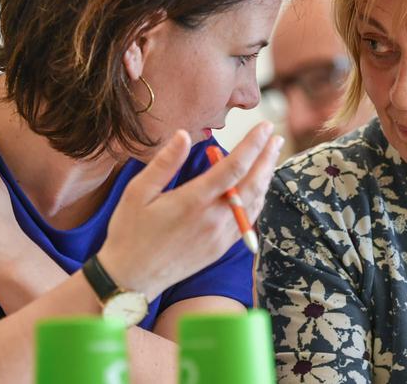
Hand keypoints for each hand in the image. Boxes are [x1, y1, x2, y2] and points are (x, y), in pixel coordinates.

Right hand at [97, 122, 282, 299]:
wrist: (132, 279)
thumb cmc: (129, 233)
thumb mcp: (138, 193)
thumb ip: (165, 163)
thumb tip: (184, 135)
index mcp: (193, 201)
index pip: (234, 167)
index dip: (253, 145)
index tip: (264, 127)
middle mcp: (213, 219)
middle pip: (252, 183)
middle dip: (266, 157)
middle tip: (276, 136)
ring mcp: (220, 236)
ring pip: (254, 202)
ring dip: (265, 177)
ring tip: (271, 157)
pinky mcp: (220, 248)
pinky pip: (248, 221)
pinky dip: (257, 200)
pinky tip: (257, 188)